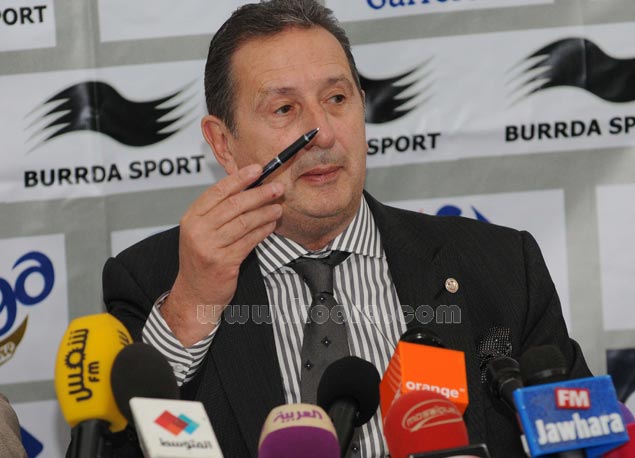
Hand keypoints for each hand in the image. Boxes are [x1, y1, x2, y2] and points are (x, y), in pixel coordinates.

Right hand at [161, 164, 283, 345]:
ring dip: (265, 212)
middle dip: (259, 194)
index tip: (257, 169)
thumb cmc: (202, 259)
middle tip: (276, 188)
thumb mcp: (202, 231)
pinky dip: (263, 231)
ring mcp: (210, 246)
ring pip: (244, 222)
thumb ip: (218, 211)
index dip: (239, 178)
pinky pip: (249, 241)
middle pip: (234, 204)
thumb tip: (247, 189)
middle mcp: (198, 230)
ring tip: (278, 207)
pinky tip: (271, 225)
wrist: (195, 293)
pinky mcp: (224, 262)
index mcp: (192, 218)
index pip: (218, 191)